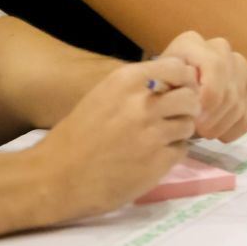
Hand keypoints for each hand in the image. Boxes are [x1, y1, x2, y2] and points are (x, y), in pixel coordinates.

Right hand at [34, 57, 199, 221]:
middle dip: (185, 107)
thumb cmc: (76, 135)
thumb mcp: (104, 95)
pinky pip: (181, 150)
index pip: (179, 68)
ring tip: (159, 139)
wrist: (56, 177)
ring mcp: (154, 134)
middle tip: (172, 118)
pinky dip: (172, 153)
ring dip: (179, 131)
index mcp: (128, 80)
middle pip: (190, 97)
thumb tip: (173, 83)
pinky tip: (153, 157)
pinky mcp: (158, 162)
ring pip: (188, 124)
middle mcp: (144, 103)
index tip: (176, 91)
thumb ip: (137, 88)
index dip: (182, 81)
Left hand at [156, 30, 246, 141]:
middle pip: (228, 88)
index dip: (209, 97)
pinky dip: (240, 126)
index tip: (194, 120)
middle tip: (199, 133)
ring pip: (240, 101)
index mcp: (191, 43)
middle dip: (214, 117)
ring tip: (207, 134)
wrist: (173, 98)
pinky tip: (223, 135)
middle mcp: (219, 47)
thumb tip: (194, 99)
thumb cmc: (162, 94)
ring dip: (224, 125)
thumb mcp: (157, 91)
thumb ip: (171, 91)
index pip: (215, 67)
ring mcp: (240, 63)